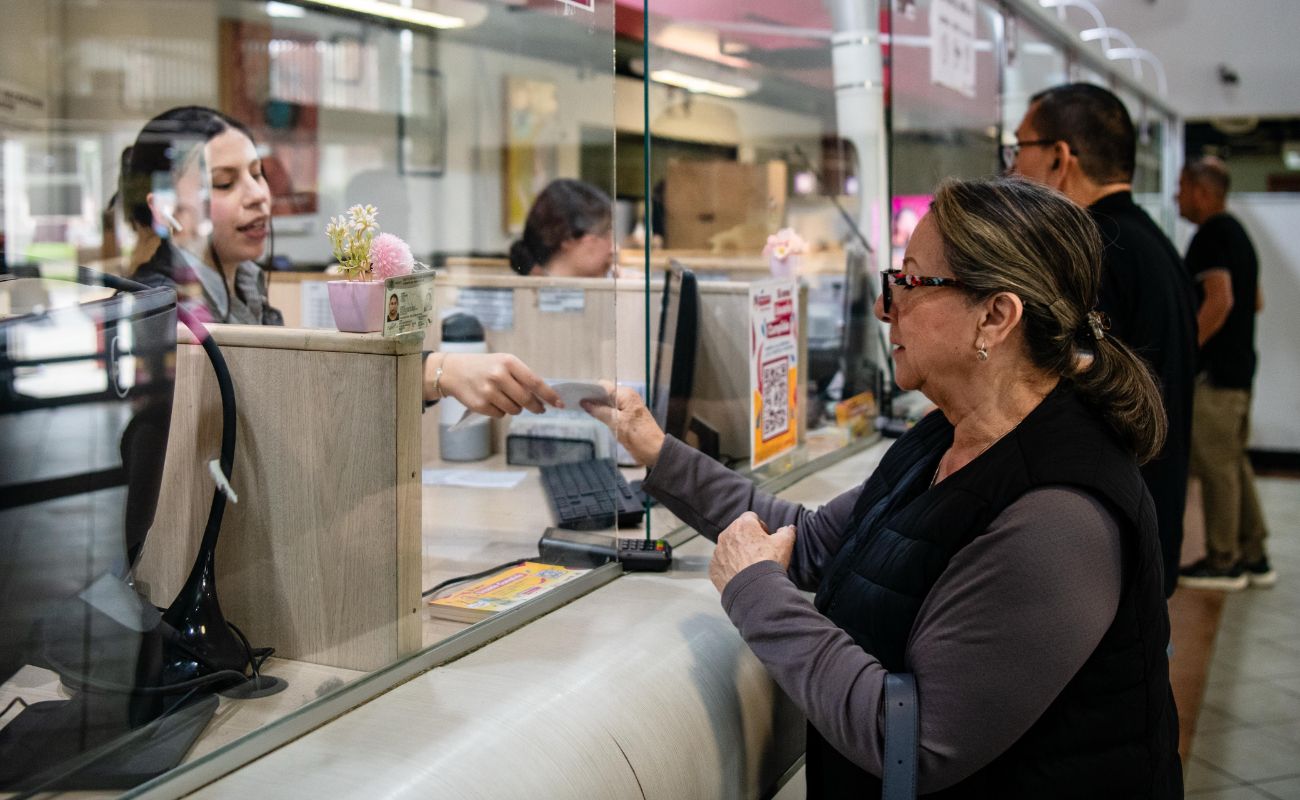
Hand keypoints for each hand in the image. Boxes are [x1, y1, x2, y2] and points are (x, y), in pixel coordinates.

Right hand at [431, 352, 562, 416]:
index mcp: (508, 362)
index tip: (560, 404)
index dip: (549, 395)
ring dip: (516, 408)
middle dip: (536, 406)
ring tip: (506, 398)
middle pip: (526, 399)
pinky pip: (500, 415)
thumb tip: (543, 397)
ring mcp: (488, 391)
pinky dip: (501, 411)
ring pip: (514, 409)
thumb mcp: (504, 363)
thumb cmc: (484, 366)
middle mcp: (498, 375)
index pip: (535, 382)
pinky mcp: (480, 405)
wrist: (453, 371)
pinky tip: (492, 401)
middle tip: (539, 409)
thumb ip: (522, 377)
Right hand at [580, 381, 665, 466]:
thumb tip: (584, 403)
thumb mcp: (616, 423)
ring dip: (597, 406)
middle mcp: (627, 397)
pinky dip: (603, 412)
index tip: (576, 394)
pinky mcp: (627, 416)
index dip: (590, 389)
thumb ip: (600, 411)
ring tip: (580, 409)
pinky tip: (593, 416)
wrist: (655, 451)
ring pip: (608, 402)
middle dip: (592, 398)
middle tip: (576, 403)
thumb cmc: (638, 436)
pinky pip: (612, 410)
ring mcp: (627, 407)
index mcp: (626, 394)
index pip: (603, 385)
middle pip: (605, 393)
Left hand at [709, 512, 794, 592]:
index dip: (761, 527)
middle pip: (738, 532)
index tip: (766, 538)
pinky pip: (722, 564)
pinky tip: (742, 575)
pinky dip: (730, 567)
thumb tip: (789, 528)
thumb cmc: (768, 563)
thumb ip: (787, 531)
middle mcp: (726, 535)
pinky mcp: (713, 568)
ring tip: (751, 566)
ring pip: (728, 548)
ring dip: (738, 553)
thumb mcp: (784, 543)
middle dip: (748, 539)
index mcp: (742, 525)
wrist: (754, 589)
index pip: (751, 517)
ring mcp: (718, 552)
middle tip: (760, 553)